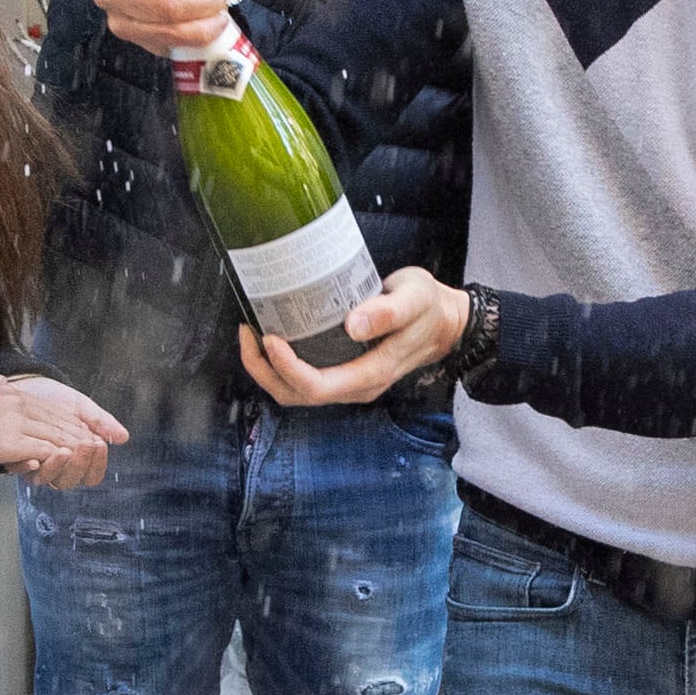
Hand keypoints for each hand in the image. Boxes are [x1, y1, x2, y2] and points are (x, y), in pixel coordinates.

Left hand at [0, 369, 128, 486]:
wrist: (26, 384)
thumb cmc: (54, 399)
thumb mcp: (81, 407)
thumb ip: (101, 422)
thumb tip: (123, 437)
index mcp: (76, 458)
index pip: (90, 475)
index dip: (97, 465)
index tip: (100, 445)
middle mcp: (56, 466)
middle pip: (70, 481)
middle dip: (80, 464)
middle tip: (85, 445)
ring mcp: (36, 463)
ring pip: (48, 480)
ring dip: (58, 467)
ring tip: (65, 450)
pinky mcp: (15, 458)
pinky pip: (23, 471)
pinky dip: (30, 467)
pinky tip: (36, 457)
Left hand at [237, 270, 470, 409]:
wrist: (446, 322)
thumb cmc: (430, 308)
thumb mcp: (415, 299)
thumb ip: (388, 311)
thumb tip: (353, 325)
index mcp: (372, 374)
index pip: (318, 386)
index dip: (287, 368)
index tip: (271, 337)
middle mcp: (356, 386)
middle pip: (297, 395)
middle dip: (264, 370)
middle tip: (248, 332)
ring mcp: (349, 382)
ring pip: (295, 392)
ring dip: (267, 369)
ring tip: (252, 335)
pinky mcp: (343, 371)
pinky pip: (303, 379)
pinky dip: (280, 364)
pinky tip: (272, 337)